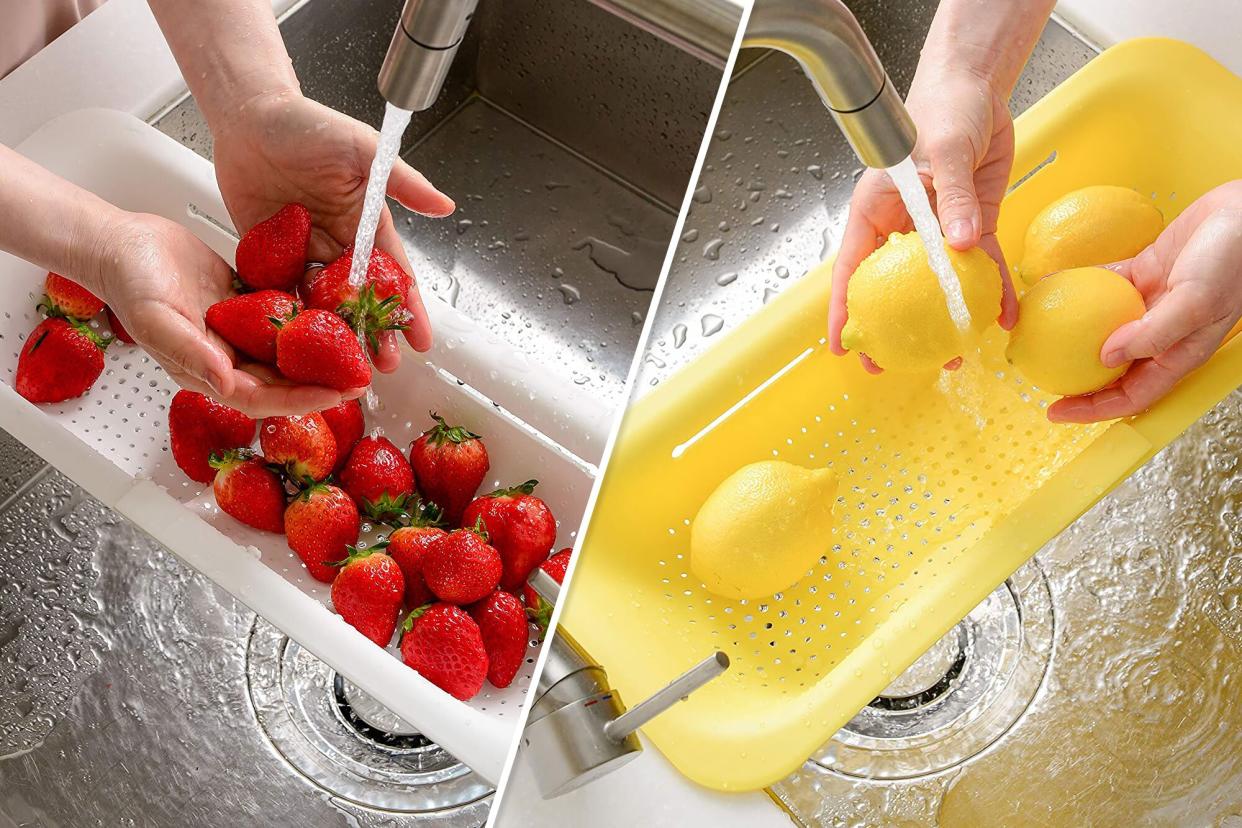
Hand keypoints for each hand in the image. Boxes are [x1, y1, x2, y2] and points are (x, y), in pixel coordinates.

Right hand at [101, 212, 359, 417]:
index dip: (302, 400)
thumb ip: (193, 354)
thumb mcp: (158, 321)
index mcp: (210, 372)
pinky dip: (307, 320)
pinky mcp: (246, 305)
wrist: (123, 243)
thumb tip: (228, 384)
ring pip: (287, 351)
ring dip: (321, 354)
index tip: (338, 396)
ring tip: (357, 350)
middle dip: (323, 382)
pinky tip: (336, 314)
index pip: (265, 398)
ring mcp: (239, 332)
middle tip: (362, 378)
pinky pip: (282, 318)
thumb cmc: (130, 284)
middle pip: (284, 379)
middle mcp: (229, 358)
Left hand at [210, 89, 454, 368]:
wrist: (248, 116)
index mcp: (365, 221)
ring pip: (323, 302)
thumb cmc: (307, 124)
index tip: (421, 341)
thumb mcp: (361, 149)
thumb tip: (444, 206)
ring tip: (343, 366)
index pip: (393, 274)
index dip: (408, 309)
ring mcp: (303, 249)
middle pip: (360, 298)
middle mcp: (338, 241)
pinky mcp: (267, 251)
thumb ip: (402, 181)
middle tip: (383, 367)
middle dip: (374, 332)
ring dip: (334, 334)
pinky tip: (295, 345)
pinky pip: (280, 289)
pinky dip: (288, 316)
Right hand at [829, 66, 1019, 371]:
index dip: (844, 310)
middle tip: (893, 366)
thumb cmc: (942, 110)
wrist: (978, 90)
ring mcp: (940, 230)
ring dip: (947, 320)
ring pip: (940, 285)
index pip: (853, 269)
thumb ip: (952, 197)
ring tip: (954, 356)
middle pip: (893, 288)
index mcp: (877, 211)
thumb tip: (960, 244)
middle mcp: (905, 227)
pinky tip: (1004, 315)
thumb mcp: (944, 151)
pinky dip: (994, 290)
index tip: (842, 344)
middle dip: (893, 329)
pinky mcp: (973, 224)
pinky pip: (983, 265)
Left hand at [1048, 181, 1241, 422]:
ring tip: (1037, 334)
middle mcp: (1162, 335)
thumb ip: (1153, 334)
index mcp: (1178, 354)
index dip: (1093, 409)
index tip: (1055, 411)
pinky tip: (1051, 286)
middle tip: (1037, 375)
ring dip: (1071, 334)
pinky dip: (1079, 287)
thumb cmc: (1232, 260)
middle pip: (1111, 370)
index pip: (1131, 396)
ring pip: (1103, 330)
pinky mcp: (1145, 274)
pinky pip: (1104, 287)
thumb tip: (1105, 357)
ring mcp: (1152, 304)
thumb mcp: (1195, 302)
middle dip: (1076, 379)